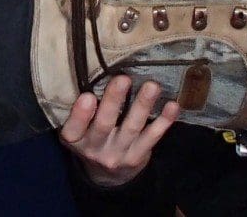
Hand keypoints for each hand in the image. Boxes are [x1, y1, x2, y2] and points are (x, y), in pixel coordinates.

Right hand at [59, 76, 178, 187]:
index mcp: (74, 139)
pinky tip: (172, 106)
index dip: (80, 114)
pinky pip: (152, 137)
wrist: (107, 175)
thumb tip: (96, 72)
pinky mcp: (137, 156)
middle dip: (113, 101)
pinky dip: (163, 121)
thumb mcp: (77, 129)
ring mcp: (118, 154)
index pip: (73, 129)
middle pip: (104, 125)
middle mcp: (94, 149)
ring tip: (152, 86)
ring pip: (131, 128)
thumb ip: (82, 109)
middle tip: (123, 79)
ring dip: (142, 105)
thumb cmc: (90, 136)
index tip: (87, 96)